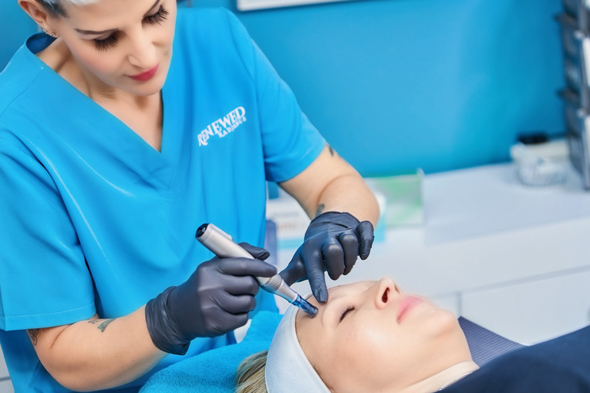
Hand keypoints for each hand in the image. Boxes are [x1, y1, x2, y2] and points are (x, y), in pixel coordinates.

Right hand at [145, 243, 275, 354]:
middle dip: (253, 287)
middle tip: (245, 289)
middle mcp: (209, 286)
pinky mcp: (215, 324)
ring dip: (248, 302)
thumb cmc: (203, 285)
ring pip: (249, 303)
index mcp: (210, 268)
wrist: (177, 313)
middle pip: (250, 285)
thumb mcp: (214, 266)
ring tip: (234, 301)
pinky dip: (241, 316)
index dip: (261, 267)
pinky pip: (243, 319)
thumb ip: (239, 255)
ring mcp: (211, 306)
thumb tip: (265, 255)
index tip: (272, 270)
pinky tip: (229, 312)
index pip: (243, 264)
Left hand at [279, 211, 373, 302]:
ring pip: (350, 242)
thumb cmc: (314, 251)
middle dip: (337, 267)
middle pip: (334, 250)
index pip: (314, 267)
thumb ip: (288, 276)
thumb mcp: (300, 262)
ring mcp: (344, 232)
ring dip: (351, 258)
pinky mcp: (358, 228)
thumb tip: (272, 288)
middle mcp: (327, 238)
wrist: (327, 225)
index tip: (322, 300)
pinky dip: (367, 242)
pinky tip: (364, 254)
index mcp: (311, 248)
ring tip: (346, 264)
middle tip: (335, 273)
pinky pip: (366, 231)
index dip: (318, 283)